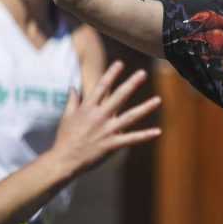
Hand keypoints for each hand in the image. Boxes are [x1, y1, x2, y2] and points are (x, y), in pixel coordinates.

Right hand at [51, 61, 160, 175]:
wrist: (63, 160)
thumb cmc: (65, 138)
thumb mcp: (66, 117)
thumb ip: (72, 101)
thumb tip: (72, 87)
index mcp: (87, 108)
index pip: (101, 87)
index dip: (111, 74)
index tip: (120, 63)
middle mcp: (99, 117)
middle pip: (118, 97)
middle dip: (131, 84)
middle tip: (143, 73)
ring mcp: (107, 131)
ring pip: (130, 117)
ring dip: (145, 108)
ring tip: (158, 100)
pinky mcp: (112, 144)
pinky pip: (131, 139)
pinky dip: (145, 135)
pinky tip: (158, 132)